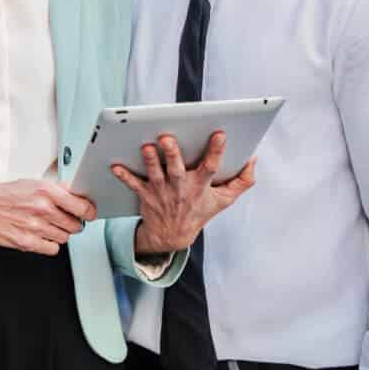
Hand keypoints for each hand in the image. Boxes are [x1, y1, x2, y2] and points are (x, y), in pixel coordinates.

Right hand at [0, 179, 95, 255]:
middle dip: (72, 223)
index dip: (88, 212)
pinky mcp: (26, 242)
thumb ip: (55, 190)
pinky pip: (52, 249)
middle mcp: (42, 208)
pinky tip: (40, 236)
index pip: (82, 206)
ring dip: (59, 234)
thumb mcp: (31, 183)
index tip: (88, 214)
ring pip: (64, 237)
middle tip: (62, 220)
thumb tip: (76, 195)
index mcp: (46, 191)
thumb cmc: (2, 195)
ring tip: (46, 226)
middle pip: (75, 225)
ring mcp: (35, 226)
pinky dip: (49, 244)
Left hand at [118, 132, 256, 254]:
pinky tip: (115, 165)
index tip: (220, 134)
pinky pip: (133, 184)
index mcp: (201, 186)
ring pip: (155, 174)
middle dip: (172, 154)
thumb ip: (242, 181)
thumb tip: (253, 160)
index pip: (211, 167)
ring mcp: (162, 192)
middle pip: (177, 170)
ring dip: (150, 161)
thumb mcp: (224, 200)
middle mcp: (180, 188)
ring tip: (145, 147)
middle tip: (167, 138)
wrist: (172, 236)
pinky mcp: (146, 195)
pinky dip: (124, 176)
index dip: (216, 151)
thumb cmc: (199, 211)